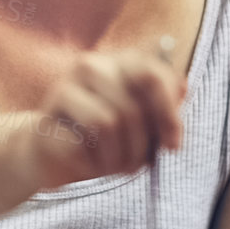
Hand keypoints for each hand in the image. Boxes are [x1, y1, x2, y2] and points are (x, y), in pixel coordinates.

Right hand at [16, 47, 186, 191]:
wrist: (54, 153)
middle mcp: (91, 65)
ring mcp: (65, 87)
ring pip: (107, 122)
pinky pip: (80, 142)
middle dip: (140, 145)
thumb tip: (183, 87)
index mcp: (120, 61)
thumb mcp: (142, 123)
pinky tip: (91, 164)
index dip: (168, 113)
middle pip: (131, 106)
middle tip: (138, 165)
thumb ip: (164, 105)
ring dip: (118, 157)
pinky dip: (93, 163)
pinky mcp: (46, 116)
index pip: (151, 75)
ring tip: (115, 167)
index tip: (173, 146)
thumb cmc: (105, 137)